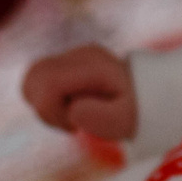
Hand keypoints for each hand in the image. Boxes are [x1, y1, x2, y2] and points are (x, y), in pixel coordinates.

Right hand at [22, 45, 139, 141]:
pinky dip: (44, 99)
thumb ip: (100, 118)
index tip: (74, 126)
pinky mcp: (65, 63)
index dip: (51, 111)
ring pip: (31, 77)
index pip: (49, 83)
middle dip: (45, 108)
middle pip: (35, 76)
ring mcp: (71, 55)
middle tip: (72, 122)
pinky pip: (36, 79)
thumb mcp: (124, 122)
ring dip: (43, 105)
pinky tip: (67, 109)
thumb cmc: (136, 113)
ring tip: (70, 117)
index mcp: (94, 65)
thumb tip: (74, 110)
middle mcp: (80, 54)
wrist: (149, 97)